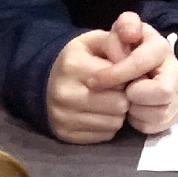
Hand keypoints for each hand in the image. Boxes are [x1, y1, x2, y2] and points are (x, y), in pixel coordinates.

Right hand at [46, 24, 139, 143]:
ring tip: (109, 100)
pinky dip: (107, 126)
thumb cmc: (77, 58)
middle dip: (125, 97)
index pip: (120, 80)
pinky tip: (100, 113)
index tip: (126, 75)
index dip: (128, 77)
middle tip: (120, 90)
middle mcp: (65, 93)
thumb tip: (133, 46)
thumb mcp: (93, 41)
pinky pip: (104, 135)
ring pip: (114, 122)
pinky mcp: (65, 134)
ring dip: (118, 113)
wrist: (43, 80)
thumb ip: (116, 41)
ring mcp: (63, 117)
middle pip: (120, 104)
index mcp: (73, 65)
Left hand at [103, 12, 177, 133]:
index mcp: (161, 48)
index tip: (93, 81)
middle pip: (163, 92)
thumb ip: (126, 26)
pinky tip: (133, 113)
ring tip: (126, 102)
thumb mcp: (123, 31)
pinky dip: (141, 122)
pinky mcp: (176, 113)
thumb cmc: (123, 50)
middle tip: (120, 94)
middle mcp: (175, 70)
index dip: (117, 73)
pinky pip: (158, 126)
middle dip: (135, 96)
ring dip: (137, 110)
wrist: (135, 69)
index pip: (143, 63)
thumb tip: (130, 33)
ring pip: (161, 112)